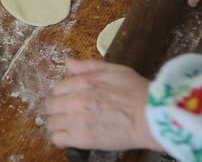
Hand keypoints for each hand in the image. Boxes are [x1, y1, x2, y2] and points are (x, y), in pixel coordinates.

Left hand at [45, 59, 162, 150]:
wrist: (150, 117)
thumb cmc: (137, 93)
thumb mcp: (115, 70)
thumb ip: (88, 66)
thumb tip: (69, 62)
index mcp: (84, 82)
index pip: (57, 88)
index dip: (61, 94)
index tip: (67, 99)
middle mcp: (77, 100)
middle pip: (51, 105)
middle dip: (56, 109)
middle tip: (65, 113)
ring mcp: (78, 120)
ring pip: (51, 123)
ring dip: (56, 124)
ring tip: (65, 126)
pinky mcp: (82, 138)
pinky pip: (57, 139)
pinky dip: (59, 138)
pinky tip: (66, 138)